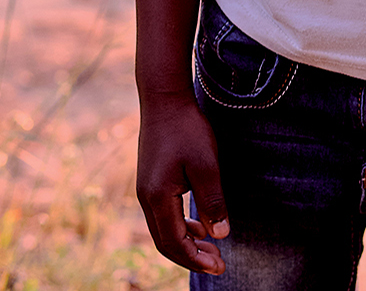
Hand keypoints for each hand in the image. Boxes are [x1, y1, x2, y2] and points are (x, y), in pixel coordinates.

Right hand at [136, 93, 231, 274]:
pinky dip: (181, 227)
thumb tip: (220, 234)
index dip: (196, 259)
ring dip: (187, 243)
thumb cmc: (187, 129)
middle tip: (219, 264)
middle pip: (165, 242)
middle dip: (191, 256)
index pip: (175, 242)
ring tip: (212, 248)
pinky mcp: (151, 182)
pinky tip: (200, 227)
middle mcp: (146, 198)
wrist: (164, 99)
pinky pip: (163, 216)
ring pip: (163, 230)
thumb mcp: (207, 165)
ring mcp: (146, 190)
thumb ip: (213, 201)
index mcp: (157, 197)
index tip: (219, 266)